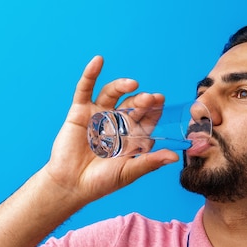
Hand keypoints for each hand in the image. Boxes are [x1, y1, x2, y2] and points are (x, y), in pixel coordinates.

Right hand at [43, 56, 179, 204]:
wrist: (71, 184)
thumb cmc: (101, 182)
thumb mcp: (128, 172)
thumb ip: (149, 162)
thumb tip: (175, 157)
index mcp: (132, 136)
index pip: (147, 118)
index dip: (154, 110)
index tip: (160, 102)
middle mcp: (117, 122)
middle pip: (132, 104)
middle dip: (141, 100)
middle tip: (150, 98)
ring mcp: (99, 115)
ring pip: (112, 94)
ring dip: (122, 86)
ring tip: (132, 84)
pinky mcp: (80, 111)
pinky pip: (85, 89)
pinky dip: (90, 74)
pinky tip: (98, 61)